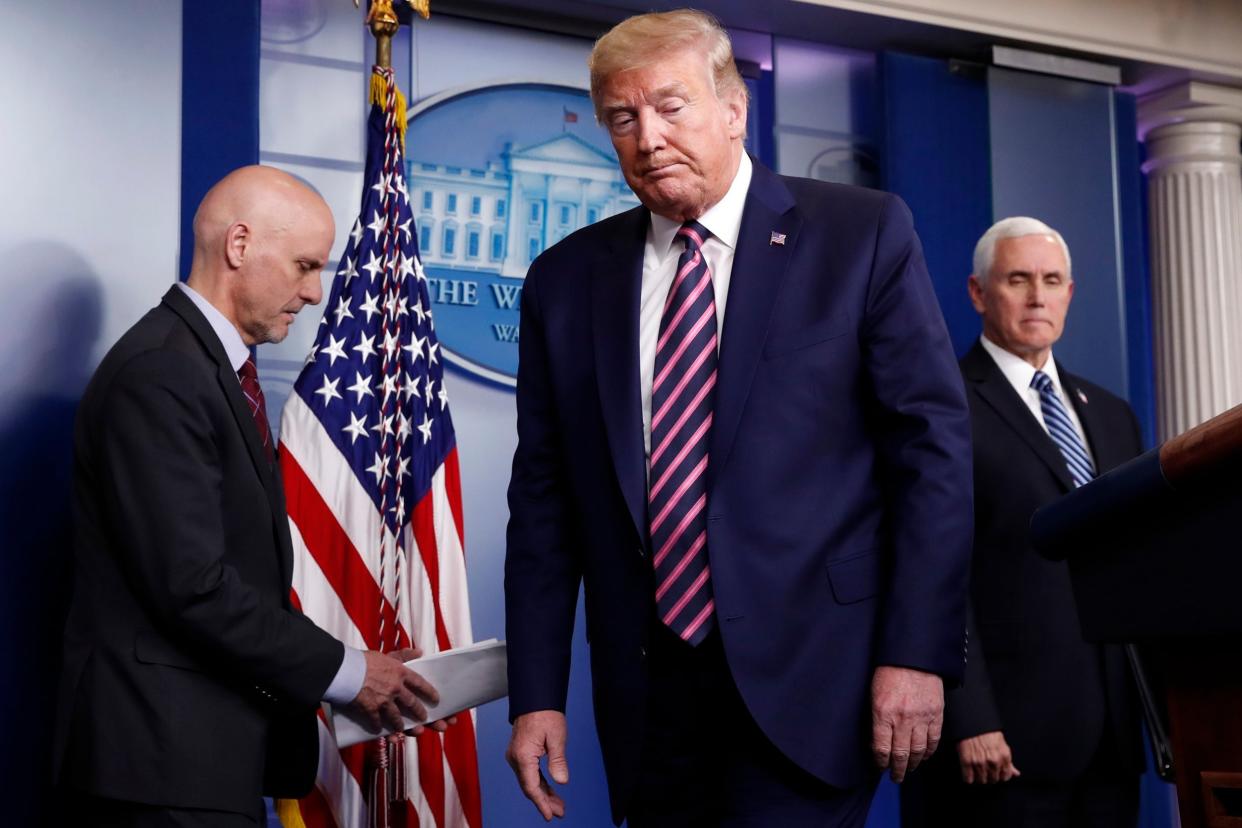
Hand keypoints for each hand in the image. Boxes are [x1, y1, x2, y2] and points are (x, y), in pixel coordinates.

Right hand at [350, 648, 439, 735]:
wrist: (345, 669)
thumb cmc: (363, 660)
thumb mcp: (387, 654)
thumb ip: (404, 655)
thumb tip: (419, 652)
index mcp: (400, 672)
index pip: (420, 683)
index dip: (429, 692)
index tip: (436, 699)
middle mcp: (395, 688)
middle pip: (412, 703)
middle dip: (419, 713)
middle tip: (424, 718)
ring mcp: (384, 700)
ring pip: (396, 717)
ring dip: (400, 725)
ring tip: (402, 729)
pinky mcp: (371, 710)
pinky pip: (377, 723)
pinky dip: (378, 729)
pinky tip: (379, 732)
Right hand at [506, 710, 567, 820]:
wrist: (534, 698)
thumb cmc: (545, 713)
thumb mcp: (556, 737)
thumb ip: (558, 761)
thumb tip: (562, 781)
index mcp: (523, 756)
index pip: (532, 786)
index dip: (541, 803)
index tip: (549, 816)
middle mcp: (515, 758)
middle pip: (529, 787)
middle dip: (544, 801)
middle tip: (559, 812)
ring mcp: (516, 756)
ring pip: (529, 781)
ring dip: (543, 794)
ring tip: (558, 805)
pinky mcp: (520, 754)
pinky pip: (529, 773)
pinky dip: (540, 783)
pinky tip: (549, 790)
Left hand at [871, 665, 942, 782]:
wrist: (914, 656)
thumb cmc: (889, 671)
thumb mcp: (873, 693)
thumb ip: (875, 717)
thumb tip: (875, 740)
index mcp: (882, 713)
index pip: (881, 749)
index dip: (880, 763)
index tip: (880, 767)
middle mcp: (902, 719)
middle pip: (900, 754)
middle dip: (897, 770)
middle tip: (895, 777)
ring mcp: (921, 718)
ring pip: (918, 751)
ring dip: (913, 764)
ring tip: (909, 769)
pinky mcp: (937, 714)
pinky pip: (934, 740)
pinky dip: (929, 752)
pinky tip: (924, 756)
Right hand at [957, 731, 1019, 783]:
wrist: (971, 721)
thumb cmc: (986, 730)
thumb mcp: (1002, 744)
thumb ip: (1008, 762)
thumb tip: (1015, 773)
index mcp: (1004, 756)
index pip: (1005, 776)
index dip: (1000, 775)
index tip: (996, 772)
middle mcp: (993, 762)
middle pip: (993, 780)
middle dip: (990, 776)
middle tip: (985, 768)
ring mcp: (979, 763)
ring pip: (981, 781)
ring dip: (979, 777)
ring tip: (976, 769)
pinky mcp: (966, 762)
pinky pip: (968, 779)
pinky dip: (968, 778)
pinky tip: (968, 773)